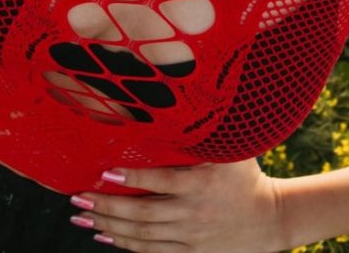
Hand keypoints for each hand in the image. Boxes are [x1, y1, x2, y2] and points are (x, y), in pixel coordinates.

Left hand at [69, 159, 289, 251]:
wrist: (270, 220)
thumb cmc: (246, 177)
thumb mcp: (231, 153)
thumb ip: (204, 138)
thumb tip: (176, 109)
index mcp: (202, 185)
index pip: (161, 181)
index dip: (131, 177)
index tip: (103, 172)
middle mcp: (193, 213)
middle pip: (143, 213)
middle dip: (107, 206)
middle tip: (78, 198)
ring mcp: (190, 236)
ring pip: (142, 235)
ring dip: (108, 226)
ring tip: (82, 216)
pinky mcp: (190, 252)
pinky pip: (152, 250)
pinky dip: (125, 244)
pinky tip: (104, 235)